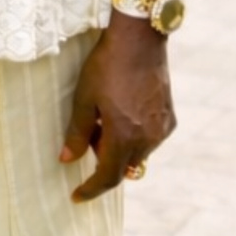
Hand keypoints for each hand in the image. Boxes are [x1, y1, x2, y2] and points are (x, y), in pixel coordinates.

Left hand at [60, 19, 175, 201]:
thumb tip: (66, 161)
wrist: (140, 39)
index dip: (90, 190)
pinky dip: (134, 136)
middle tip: (89, 133)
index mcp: (124, 136)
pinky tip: (123, 111)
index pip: (107, 177)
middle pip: (122, 168)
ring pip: (137, 155)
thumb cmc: (106, 66)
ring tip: (105, 117)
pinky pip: (149, 140)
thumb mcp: (84, 99)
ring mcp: (161, 129)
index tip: (76, 196)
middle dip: (102, 161)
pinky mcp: (170, 118)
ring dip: (119, 148)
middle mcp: (148, 139)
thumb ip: (76, 134)